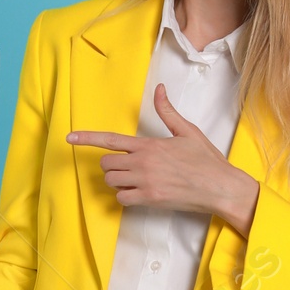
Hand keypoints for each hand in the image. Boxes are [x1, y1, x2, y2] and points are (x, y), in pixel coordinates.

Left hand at [67, 85, 258, 237]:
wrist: (220, 187)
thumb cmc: (206, 159)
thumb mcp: (187, 131)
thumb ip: (167, 112)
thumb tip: (159, 89)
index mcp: (149, 145)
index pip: (110, 140)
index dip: (87, 139)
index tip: (69, 138)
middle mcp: (143, 163)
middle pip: (107, 164)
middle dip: (112, 165)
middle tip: (127, 166)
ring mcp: (145, 182)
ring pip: (112, 182)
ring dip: (117, 180)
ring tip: (134, 179)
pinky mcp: (150, 199)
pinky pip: (122, 198)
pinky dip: (125, 196)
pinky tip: (139, 192)